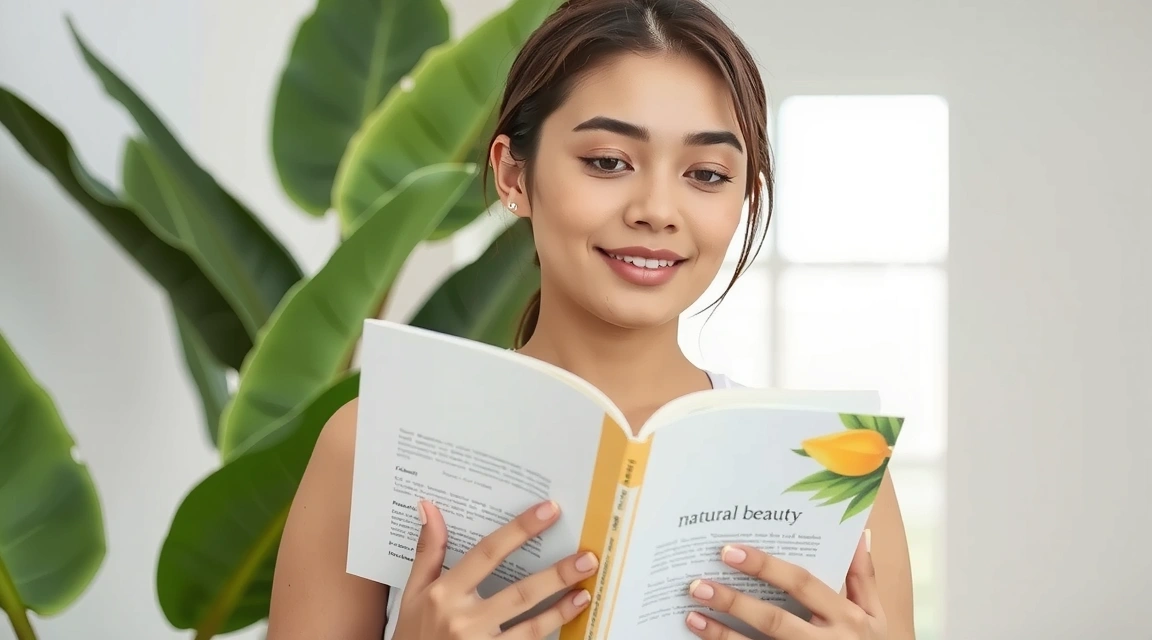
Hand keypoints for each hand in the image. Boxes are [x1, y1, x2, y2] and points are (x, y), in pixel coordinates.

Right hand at [390, 499, 597, 638]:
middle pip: (519, 593)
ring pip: (530, 627)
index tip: (548, 511)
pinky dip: (550, 633)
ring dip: (561, 608)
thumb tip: (430, 507)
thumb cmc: (413, 634)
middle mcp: (463, 620)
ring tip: (586, 590)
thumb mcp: (412, 594)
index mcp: (445, 594)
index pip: (488, 553)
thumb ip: (428, 553)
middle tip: (587, 557)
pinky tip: (569, 619)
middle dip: (556, 574)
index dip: (520, 530)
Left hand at [684, 532, 884, 638]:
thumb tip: (858, 531)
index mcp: (846, 617)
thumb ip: (862, 576)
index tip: (730, 551)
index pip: (801, 585)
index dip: (766, 567)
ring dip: (722, 635)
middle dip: (735, 602)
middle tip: (699, 584)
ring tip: (693, 615)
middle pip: (774, 621)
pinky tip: (703, 639)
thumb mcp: (875, 615)